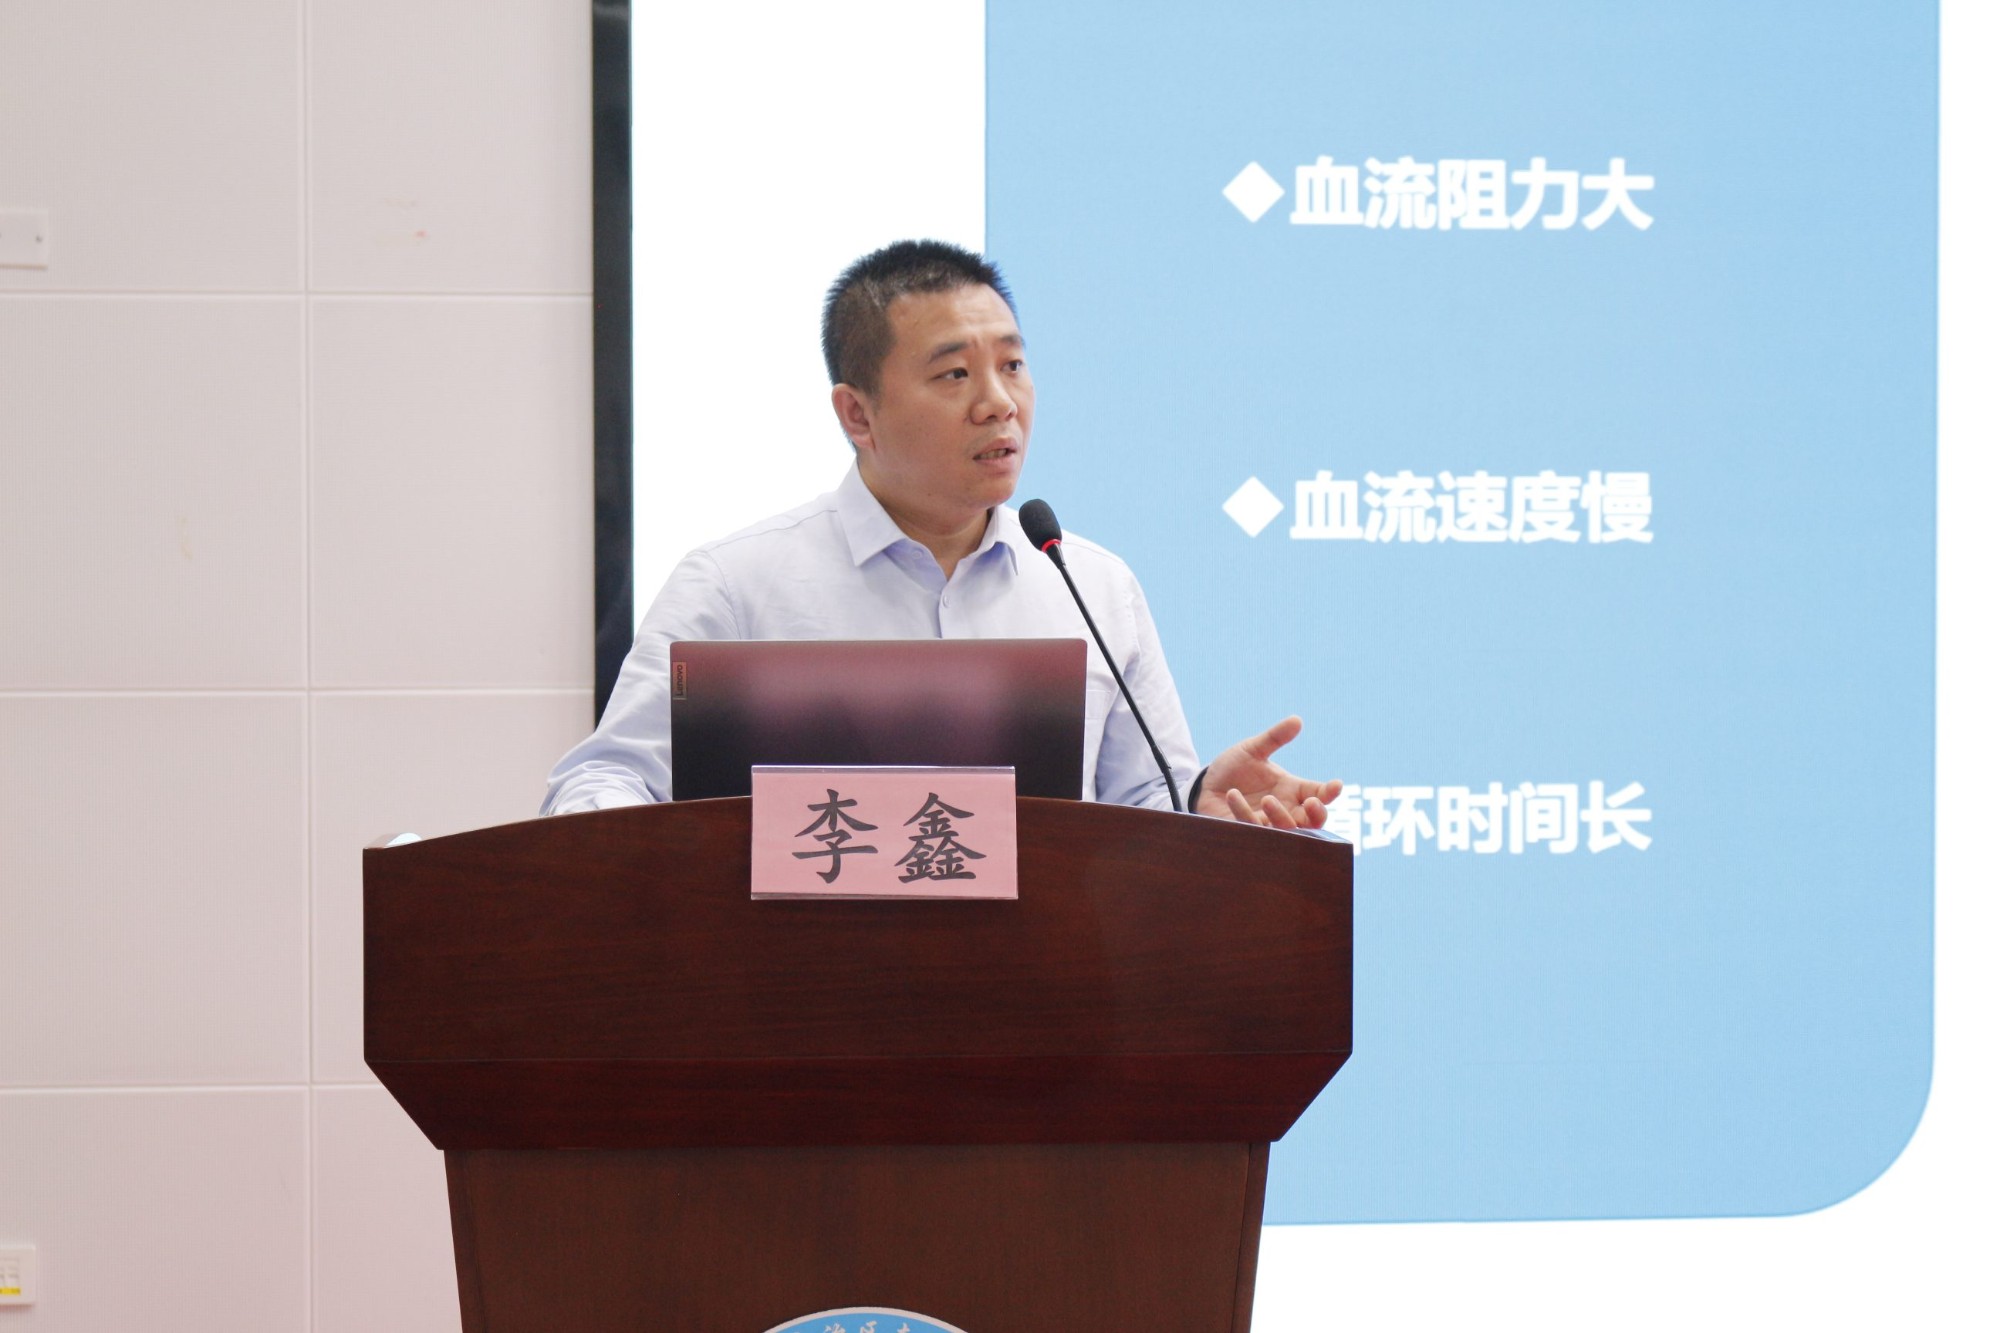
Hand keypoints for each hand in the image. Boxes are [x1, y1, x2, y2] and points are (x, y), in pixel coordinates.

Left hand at [1196, 715, 1342, 829]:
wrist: (1205, 786)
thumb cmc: (1233, 769)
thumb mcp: (1253, 750)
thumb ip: (1275, 737)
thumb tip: (1297, 720)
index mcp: (1292, 789)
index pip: (1319, 793)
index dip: (1330, 792)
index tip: (1336, 785)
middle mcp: (1284, 808)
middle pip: (1313, 821)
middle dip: (1317, 815)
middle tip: (1313, 802)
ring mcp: (1267, 823)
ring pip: (1286, 830)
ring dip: (1281, 816)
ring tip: (1269, 799)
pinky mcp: (1246, 832)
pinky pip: (1251, 827)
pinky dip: (1243, 812)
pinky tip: (1233, 795)